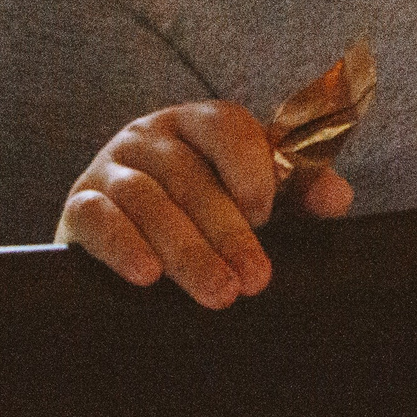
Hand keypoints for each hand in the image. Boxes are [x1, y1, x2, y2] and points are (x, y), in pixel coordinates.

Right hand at [55, 100, 354, 307]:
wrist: (119, 243)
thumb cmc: (199, 214)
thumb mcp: (248, 197)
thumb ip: (295, 191)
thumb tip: (338, 198)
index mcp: (195, 123)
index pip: (224, 125)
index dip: (248, 166)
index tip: (266, 214)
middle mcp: (149, 135)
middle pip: (189, 175)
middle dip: (226, 231)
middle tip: (254, 280)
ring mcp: (109, 167)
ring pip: (147, 200)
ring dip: (185, 249)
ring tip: (217, 293)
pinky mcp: (77, 205)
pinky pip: (97, 218)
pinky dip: (123, 245)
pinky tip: (148, 276)